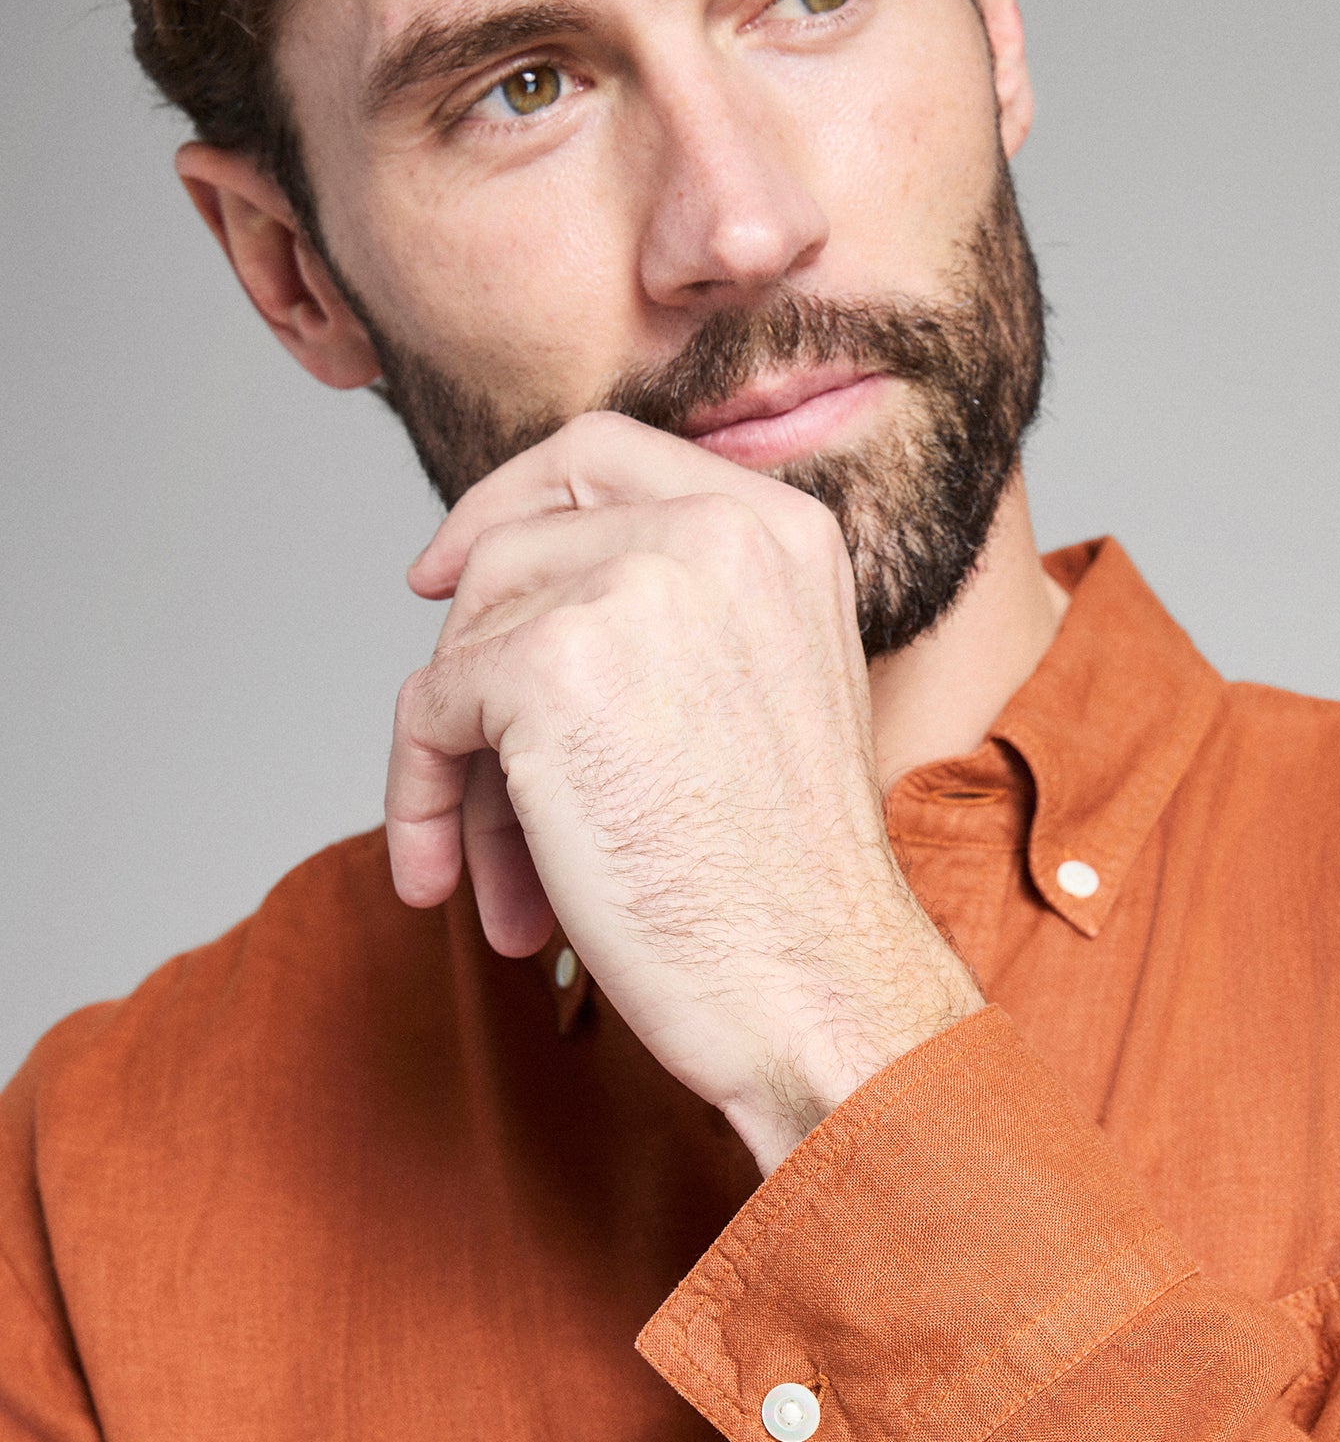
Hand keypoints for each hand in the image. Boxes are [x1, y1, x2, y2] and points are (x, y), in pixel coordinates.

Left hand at [388, 411, 983, 1170]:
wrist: (818, 987)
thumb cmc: (787, 886)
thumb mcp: (762, 697)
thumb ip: (671, 618)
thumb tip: (497, 602)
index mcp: (783, 528)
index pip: (600, 454)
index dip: (507, 502)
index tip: (448, 576)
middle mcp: (712, 528)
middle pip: (511, 550)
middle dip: (480, 673)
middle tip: (480, 791)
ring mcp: (628, 585)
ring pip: (464, 640)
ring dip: (460, 767)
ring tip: (503, 879)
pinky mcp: (544, 664)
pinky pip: (427, 711)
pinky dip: (420, 801)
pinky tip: (453, 887)